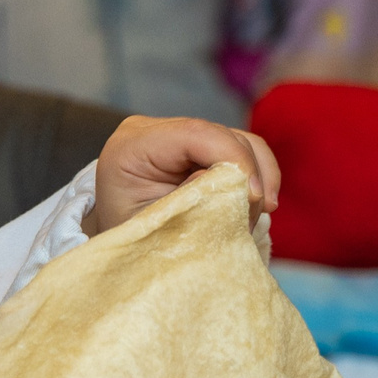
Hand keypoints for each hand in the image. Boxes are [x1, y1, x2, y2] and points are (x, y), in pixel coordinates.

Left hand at [86, 115, 280, 236]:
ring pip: (238, 141)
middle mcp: (152, 131)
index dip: (234, 160)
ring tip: (250, 218)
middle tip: (248, 222)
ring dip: (256, 179)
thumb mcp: (154, 229)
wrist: (119, 246)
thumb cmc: (131, 243)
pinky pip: (241, 150)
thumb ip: (188, 205)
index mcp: (131, 147)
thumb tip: (228, 185)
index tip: (253, 200)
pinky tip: (258, 205)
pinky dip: (255, 176)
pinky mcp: (198, 145)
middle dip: (247, 178)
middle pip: (222, 136)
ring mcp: (177, 135)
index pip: (195, 134)